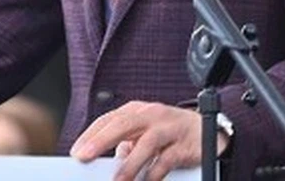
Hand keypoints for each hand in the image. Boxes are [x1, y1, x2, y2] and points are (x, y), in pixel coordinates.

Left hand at [69, 101, 228, 180]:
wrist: (207, 130)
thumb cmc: (169, 132)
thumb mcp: (144, 132)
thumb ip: (126, 142)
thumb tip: (107, 161)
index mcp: (137, 111)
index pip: (108, 120)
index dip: (91, 135)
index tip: (77, 152)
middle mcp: (151, 115)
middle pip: (122, 125)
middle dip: (101, 141)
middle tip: (84, 157)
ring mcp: (169, 128)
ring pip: (145, 143)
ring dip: (129, 164)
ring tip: (117, 180)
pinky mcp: (184, 145)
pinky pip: (167, 160)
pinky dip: (154, 173)